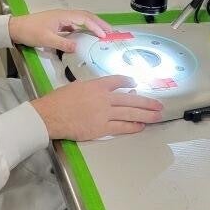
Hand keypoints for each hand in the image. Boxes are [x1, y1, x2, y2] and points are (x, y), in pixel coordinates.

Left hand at [8, 9, 111, 53]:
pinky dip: (85, 28)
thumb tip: (77, 47)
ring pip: (82, 20)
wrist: (16, 28)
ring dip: (93, 25)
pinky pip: (76, 24)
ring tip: (104, 33)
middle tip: (111, 32)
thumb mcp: (46, 39)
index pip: (84, 18)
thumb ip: (62, 43)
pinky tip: (88, 36)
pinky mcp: (59, 24)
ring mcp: (62, 19)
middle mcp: (64, 15)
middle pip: (86, 16)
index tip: (105, 35)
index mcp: (63, 16)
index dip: (96, 26)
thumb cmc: (30, 32)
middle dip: (99, 23)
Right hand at [31, 76, 162, 140]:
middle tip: (159, 104)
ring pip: (130, 113)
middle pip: (130, 99)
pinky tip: (141, 126)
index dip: (128, 81)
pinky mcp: (101, 128)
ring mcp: (104, 114)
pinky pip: (121, 127)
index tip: (134, 83)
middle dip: (146, 102)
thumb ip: (92, 88)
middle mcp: (104, 98)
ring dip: (145, 114)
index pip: (117, 81)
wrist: (50, 115)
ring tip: (157, 115)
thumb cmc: (59, 100)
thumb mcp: (76, 86)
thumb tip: (103, 91)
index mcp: (97, 85)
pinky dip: (132, 126)